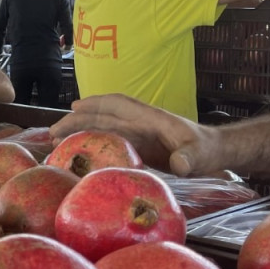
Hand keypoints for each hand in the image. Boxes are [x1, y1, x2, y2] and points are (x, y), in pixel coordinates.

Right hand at [49, 94, 225, 175]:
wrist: (217, 153)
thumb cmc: (210, 150)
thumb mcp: (202, 154)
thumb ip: (191, 157)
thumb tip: (179, 164)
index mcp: (152, 119)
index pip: (120, 105)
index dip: (96, 104)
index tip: (75, 108)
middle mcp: (141, 124)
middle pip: (103, 116)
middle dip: (77, 120)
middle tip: (52, 132)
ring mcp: (138, 135)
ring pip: (103, 128)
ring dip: (79, 131)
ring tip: (55, 141)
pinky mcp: (138, 148)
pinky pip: (109, 143)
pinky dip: (91, 144)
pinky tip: (78, 153)